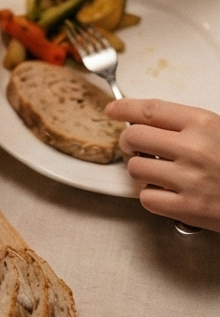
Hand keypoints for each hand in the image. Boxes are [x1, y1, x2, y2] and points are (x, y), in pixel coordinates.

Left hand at [105, 99, 219, 232]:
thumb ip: (187, 125)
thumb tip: (146, 119)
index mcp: (203, 124)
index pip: (150, 110)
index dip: (125, 108)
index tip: (113, 109)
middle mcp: (193, 149)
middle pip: (133, 137)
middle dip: (129, 141)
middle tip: (136, 146)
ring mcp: (189, 180)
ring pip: (135, 168)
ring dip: (141, 171)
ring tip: (160, 172)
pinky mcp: (188, 209)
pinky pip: (146, 198)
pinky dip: (153, 197)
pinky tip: (168, 193)